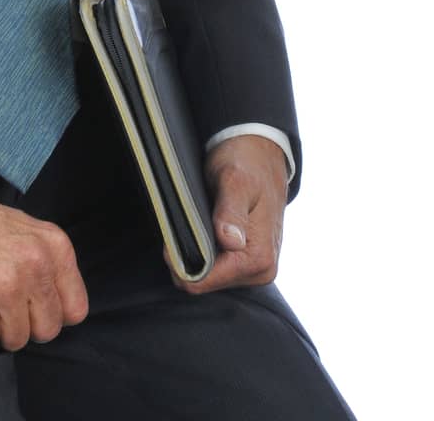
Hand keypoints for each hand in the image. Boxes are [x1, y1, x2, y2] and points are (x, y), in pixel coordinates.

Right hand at [0, 175, 88, 350]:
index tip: (29, 304)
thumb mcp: (22, 230)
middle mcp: (35, 263)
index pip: (75, 309)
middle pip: (48, 330)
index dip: (50, 313)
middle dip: (23, 324)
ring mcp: (6, 282)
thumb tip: (61, 307)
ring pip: (17, 340)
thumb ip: (46, 263)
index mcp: (53, 245)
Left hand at [165, 133, 288, 294]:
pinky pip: (216, 266)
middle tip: (186, 220)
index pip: (205, 282)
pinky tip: (205, 225)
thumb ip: (230, 211)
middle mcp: (261, 270)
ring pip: (208, 276)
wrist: (261, 151)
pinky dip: (204, 249)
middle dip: (188, 256)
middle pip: (205, 282)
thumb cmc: (247, 162)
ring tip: (199, 219)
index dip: (180, 261)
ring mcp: (255, 267)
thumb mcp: (235, 181)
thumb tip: (230, 242)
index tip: (171, 234)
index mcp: (259, 259)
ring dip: (196, 251)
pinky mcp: (247, 260)